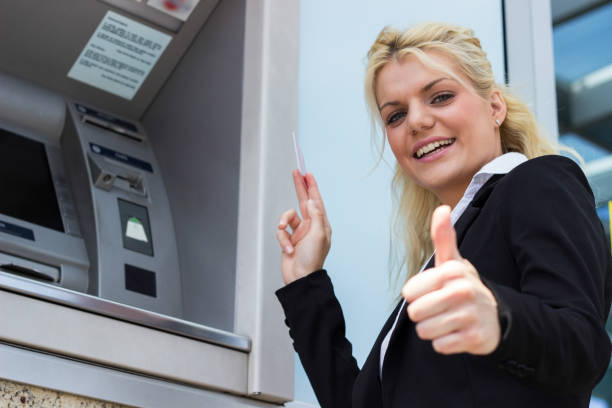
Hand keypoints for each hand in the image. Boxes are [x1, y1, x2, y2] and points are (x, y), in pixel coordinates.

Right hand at [276, 170, 331, 284]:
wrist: (300, 278)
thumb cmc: (312, 259)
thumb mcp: (318, 235)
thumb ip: (315, 215)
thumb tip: (311, 201)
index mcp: (321, 223)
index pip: (316, 200)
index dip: (312, 186)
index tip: (307, 174)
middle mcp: (310, 225)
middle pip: (303, 201)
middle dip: (299, 187)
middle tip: (296, 173)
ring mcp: (299, 232)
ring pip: (287, 217)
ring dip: (283, 223)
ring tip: (284, 234)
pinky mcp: (288, 240)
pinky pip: (281, 232)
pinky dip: (282, 240)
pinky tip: (288, 250)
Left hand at [401, 205, 500, 354]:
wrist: (497, 317)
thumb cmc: (463, 286)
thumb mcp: (453, 262)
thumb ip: (443, 237)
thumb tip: (442, 208)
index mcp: (453, 271)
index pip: (409, 292)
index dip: (417, 296)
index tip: (433, 292)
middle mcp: (463, 291)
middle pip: (415, 313)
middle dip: (424, 315)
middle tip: (440, 309)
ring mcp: (471, 315)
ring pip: (425, 331)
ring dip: (433, 329)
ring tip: (449, 320)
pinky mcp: (475, 339)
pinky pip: (440, 346)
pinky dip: (445, 343)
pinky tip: (458, 332)